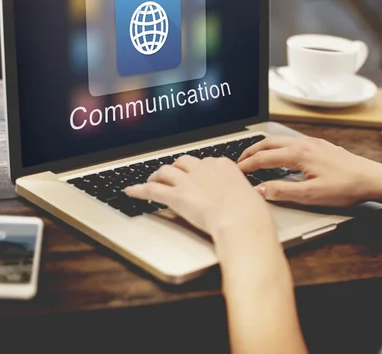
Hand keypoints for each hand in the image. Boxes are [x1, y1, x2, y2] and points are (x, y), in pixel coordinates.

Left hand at [125, 155, 274, 238]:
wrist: (242, 220)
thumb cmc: (250, 213)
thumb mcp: (250, 195)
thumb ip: (240, 193)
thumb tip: (242, 199)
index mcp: (223, 165)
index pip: (205, 161)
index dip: (197, 169)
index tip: (195, 175)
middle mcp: (204, 168)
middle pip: (182, 162)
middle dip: (176, 168)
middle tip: (172, 175)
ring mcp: (188, 181)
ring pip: (165, 171)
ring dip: (156, 175)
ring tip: (151, 180)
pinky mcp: (176, 195)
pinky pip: (152, 190)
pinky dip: (138, 190)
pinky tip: (131, 191)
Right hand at [238, 136, 381, 206]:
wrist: (372, 179)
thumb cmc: (345, 187)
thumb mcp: (311, 195)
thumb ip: (282, 191)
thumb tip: (259, 190)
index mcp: (299, 154)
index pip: (264, 158)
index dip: (247, 165)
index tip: (235, 171)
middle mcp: (304, 144)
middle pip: (268, 143)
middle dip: (251, 151)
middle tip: (238, 161)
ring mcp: (313, 143)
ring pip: (280, 140)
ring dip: (264, 147)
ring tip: (254, 157)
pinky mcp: (320, 145)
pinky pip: (291, 142)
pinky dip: (277, 147)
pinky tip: (280, 156)